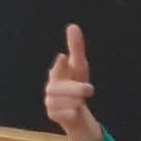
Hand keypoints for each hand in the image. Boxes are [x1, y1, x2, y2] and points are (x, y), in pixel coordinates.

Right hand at [44, 25, 99, 140]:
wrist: (75, 111)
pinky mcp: (53, 114)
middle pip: (59, 88)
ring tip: (81, 101)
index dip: (61, 65)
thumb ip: (76, 49)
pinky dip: (71, 113)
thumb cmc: (76, 84)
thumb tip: (73, 26)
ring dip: (76, 101)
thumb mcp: (79, 68)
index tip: (64, 58)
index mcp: (57, 73)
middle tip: (90, 89)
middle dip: (75, 88)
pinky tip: (74, 111)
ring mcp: (50, 101)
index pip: (58, 68)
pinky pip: (63, 114)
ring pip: (64, 101)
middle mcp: (51, 87)